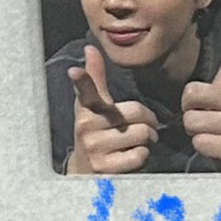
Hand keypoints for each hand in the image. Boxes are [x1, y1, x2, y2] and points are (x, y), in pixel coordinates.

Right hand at [66, 44, 159, 174]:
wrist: (84, 171)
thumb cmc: (93, 134)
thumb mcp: (91, 108)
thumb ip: (95, 79)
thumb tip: (90, 49)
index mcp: (86, 109)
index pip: (85, 91)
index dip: (80, 80)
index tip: (73, 71)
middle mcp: (86, 127)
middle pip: (138, 113)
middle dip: (147, 122)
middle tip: (141, 129)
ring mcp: (95, 148)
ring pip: (142, 134)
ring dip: (146, 140)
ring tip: (133, 144)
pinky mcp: (106, 167)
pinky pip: (140, 154)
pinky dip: (142, 156)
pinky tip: (130, 157)